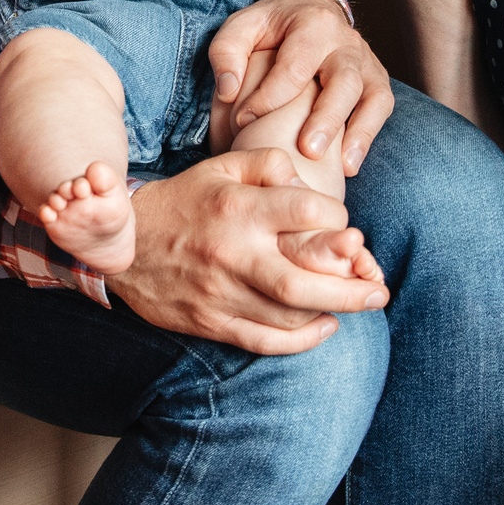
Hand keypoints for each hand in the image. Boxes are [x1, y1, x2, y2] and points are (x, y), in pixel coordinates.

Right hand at [106, 148, 387, 352]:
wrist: (123, 245)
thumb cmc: (184, 201)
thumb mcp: (221, 166)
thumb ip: (268, 163)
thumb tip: (307, 182)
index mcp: (237, 209)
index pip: (307, 215)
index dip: (338, 222)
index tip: (345, 228)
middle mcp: (231, 253)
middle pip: (302, 282)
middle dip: (351, 291)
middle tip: (380, 290)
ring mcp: (220, 293)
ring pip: (288, 315)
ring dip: (333, 313)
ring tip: (359, 303)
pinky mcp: (212, 322)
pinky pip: (265, 341)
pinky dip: (301, 340)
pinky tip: (324, 327)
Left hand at [208, 0, 395, 172]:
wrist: (308, 8)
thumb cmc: (271, 27)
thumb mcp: (240, 27)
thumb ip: (226, 53)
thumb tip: (228, 92)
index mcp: (311, 24)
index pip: (294, 66)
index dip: (269, 97)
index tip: (243, 121)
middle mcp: (345, 42)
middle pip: (344, 81)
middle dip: (326, 118)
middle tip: (307, 150)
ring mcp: (365, 62)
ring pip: (372, 96)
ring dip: (358, 132)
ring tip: (342, 166)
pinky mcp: (376, 80)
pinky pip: (381, 107)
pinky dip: (368, 135)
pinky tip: (350, 164)